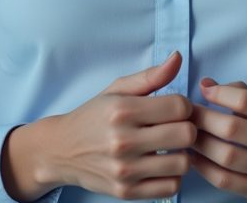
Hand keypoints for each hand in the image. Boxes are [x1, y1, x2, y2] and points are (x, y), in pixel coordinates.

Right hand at [1, 51, 196, 200]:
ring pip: (182, 163)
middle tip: (175, 127)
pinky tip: (160, 165)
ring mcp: (124, 170)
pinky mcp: (126, 192)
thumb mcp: (117, 90)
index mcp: (122, 110)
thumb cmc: (93, 117)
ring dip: (181, 154)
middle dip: (187, 128)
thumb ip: (150, 76)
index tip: (174, 109)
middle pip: (186, 135)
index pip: (179, 106)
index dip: (184, 105)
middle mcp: (123, 141)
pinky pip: (171, 187)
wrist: (60, 151)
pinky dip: (171, 176)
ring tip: (168, 147)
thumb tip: (178, 58)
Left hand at [189, 78, 246, 202]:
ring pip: (226, 156)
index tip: (203, 90)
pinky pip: (226, 181)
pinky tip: (194, 156)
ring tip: (186, 134)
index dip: (219, 93)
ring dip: (200, 143)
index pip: (246, 100)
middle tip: (186, 113)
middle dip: (202, 118)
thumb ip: (241, 92)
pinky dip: (204, 168)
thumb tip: (205, 84)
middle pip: (232, 128)